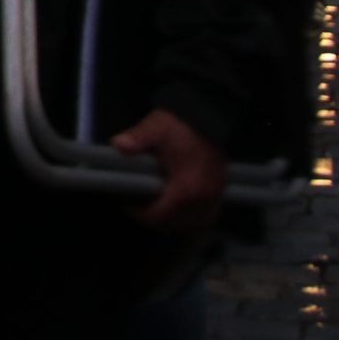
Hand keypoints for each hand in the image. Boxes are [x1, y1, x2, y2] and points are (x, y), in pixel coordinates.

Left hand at [112, 108, 227, 229]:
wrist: (207, 116)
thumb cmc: (179, 124)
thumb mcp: (154, 129)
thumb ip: (137, 139)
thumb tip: (118, 145)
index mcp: (185, 188)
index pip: (160, 215)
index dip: (141, 214)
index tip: (128, 204)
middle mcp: (203, 198)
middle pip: (175, 223)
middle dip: (156, 218)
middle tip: (140, 205)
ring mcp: (214, 196)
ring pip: (193, 223)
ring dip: (174, 220)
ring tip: (157, 208)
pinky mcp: (220, 191)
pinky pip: (207, 216)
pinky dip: (192, 218)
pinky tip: (180, 209)